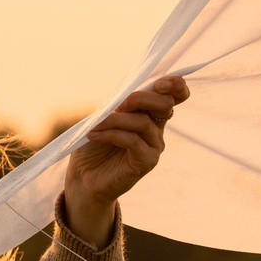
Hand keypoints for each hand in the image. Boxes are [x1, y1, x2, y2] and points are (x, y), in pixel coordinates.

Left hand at [64, 73, 189, 243]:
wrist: (83, 177)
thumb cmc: (92, 146)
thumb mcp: (101, 119)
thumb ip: (115, 106)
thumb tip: (123, 98)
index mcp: (149, 113)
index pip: (175, 95)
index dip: (176, 85)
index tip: (161, 83)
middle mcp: (156, 128)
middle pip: (165, 104)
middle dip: (142, 98)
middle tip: (119, 105)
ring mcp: (154, 146)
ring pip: (142, 123)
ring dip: (115, 120)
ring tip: (94, 127)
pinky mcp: (147, 161)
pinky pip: (133, 141)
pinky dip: (111, 134)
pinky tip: (94, 136)